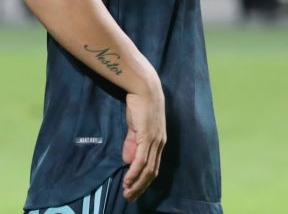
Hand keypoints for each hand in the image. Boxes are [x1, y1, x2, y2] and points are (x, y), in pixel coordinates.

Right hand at [122, 85, 165, 201]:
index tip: (133, 189)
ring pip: (147, 170)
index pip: (153, 167)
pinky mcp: (147, 137)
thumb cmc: (140, 104)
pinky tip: (127, 181)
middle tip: (130, 198)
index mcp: (159, 142)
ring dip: (137, 184)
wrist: (144, 89)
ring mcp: (155, 141)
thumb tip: (128, 161)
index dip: (144, 180)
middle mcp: (160, 144)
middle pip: (152, 173)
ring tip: (127, 193)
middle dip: (141, 187)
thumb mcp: (136, 126)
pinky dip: (134, 173)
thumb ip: (132, 143)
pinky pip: (141, 160)